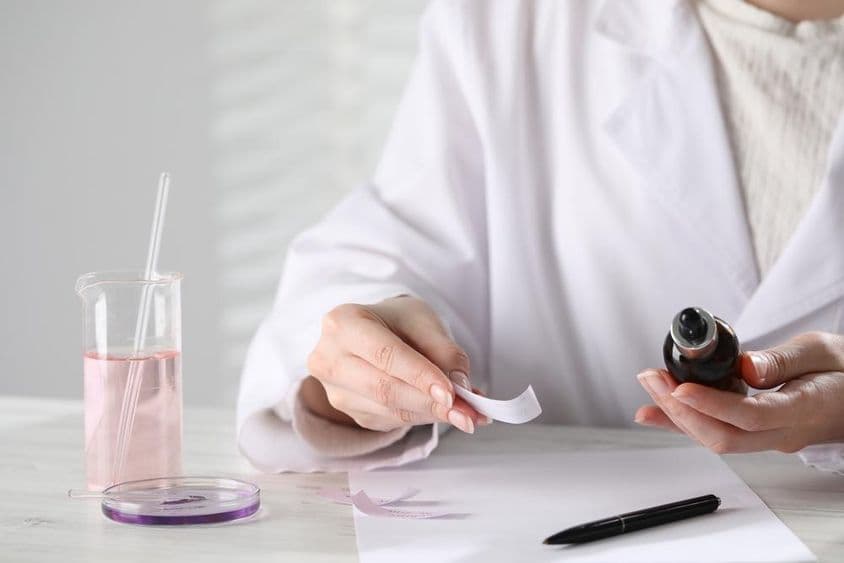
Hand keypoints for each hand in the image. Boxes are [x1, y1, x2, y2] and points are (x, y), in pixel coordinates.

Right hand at [303, 295, 485, 433]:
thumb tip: (461, 388)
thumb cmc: (396, 321)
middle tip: (470, 412)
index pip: (385, 354)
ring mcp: (336, 391)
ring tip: (469, 413)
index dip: (420, 376)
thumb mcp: (423, 321)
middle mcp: (329, 359)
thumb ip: (444, 351)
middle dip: (431, 402)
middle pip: (385, 389)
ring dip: (433, 414)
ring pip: (390, 410)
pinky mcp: (351, 413)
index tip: (452, 393)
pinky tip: (446, 411)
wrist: (374, 332)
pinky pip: (392, 421)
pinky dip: (424, 418)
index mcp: (343, 323)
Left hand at [635, 331, 843, 453]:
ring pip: (717, 439)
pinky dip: (682, 423)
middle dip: (680, 410)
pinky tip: (653, 414)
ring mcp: (770, 438)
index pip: (751, 415)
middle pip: (725, 437)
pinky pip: (717, 433)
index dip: (711, 404)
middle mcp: (784, 432)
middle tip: (653, 378)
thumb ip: (783, 360)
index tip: (679, 386)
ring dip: (677, 415)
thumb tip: (746, 367)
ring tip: (650, 384)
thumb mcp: (821, 351)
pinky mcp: (758, 433)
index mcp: (804, 409)